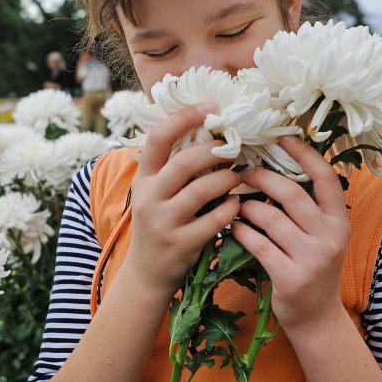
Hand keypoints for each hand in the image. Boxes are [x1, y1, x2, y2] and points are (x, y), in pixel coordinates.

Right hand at [123, 104, 241, 299]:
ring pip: (203, 190)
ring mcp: (163, 222)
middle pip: (185, 162)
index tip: (211, 106)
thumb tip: (210, 131)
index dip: (184, 117)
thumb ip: (173, 168)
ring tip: (239, 177)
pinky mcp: (181, 244)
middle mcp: (149, 198)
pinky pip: (215, 220)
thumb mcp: (155, 194)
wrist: (147, 275)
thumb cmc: (160, 225)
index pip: (157, 137)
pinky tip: (238, 205)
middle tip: (234, 150)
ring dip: (229, 179)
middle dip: (216, 152)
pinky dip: (232, 208)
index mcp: (143, 179)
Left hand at [230, 135, 349, 330]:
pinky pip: (257, 244)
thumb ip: (307, 208)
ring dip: (246, 206)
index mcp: (338, 220)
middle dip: (262, 178)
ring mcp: (312, 258)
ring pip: (269, 217)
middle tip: (242, 173)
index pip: (325, 177)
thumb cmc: (312, 268)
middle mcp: (330, 236)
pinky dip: (241, 232)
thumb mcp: (321, 236)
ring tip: (234, 202)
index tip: (282, 136)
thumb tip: (275, 168)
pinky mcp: (291, 277)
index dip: (304, 154)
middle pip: (291, 193)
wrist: (316, 318)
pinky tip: (233, 228)